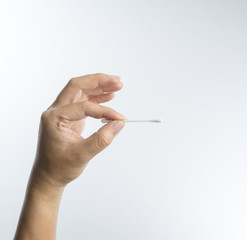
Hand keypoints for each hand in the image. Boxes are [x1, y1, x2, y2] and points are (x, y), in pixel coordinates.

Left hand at [31, 73, 125, 188]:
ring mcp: (61, 113)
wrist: (48, 176)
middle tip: (117, 81)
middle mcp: (55, 111)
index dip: (104, 111)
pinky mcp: (68, 117)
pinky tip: (108, 96)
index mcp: (54, 118)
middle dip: (98, 81)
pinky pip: (83, 101)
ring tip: (117, 85)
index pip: (84, 107)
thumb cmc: (59, 167)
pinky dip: (96, 97)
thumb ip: (102, 138)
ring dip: (98, 86)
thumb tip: (119, 124)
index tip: (119, 118)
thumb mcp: (82, 155)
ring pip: (80, 91)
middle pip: (77, 86)